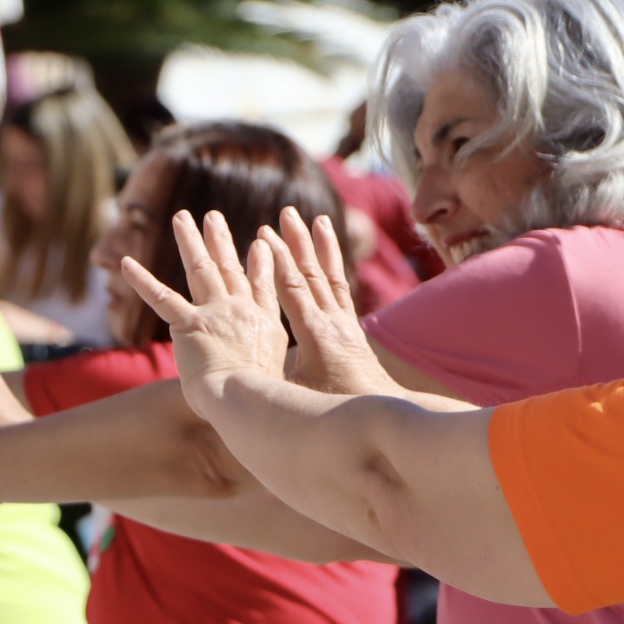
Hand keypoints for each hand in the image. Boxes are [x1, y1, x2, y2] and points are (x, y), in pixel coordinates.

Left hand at [120, 210, 289, 412]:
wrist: (243, 399)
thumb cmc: (260, 400)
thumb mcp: (277, 376)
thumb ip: (270, 364)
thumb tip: (268, 376)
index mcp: (265, 324)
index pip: (263, 286)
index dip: (260, 263)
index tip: (260, 242)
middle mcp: (241, 311)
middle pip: (229, 268)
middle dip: (220, 240)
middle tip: (213, 217)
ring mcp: (215, 313)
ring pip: (200, 269)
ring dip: (189, 240)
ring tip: (181, 218)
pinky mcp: (188, 324)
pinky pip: (160, 297)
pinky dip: (142, 280)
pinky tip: (125, 263)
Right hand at [265, 208, 401, 396]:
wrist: (379, 408)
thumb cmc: (334, 407)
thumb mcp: (298, 396)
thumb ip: (274, 378)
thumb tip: (245, 373)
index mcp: (314, 335)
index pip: (294, 290)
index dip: (279, 262)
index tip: (264, 236)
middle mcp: (332, 321)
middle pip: (313, 274)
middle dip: (297, 243)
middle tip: (286, 214)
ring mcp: (344, 322)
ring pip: (330, 276)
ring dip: (319, 247)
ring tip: (315, 219)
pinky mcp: (351, 326)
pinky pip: (342, 288)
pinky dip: (333, 265)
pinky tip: (328, 251)